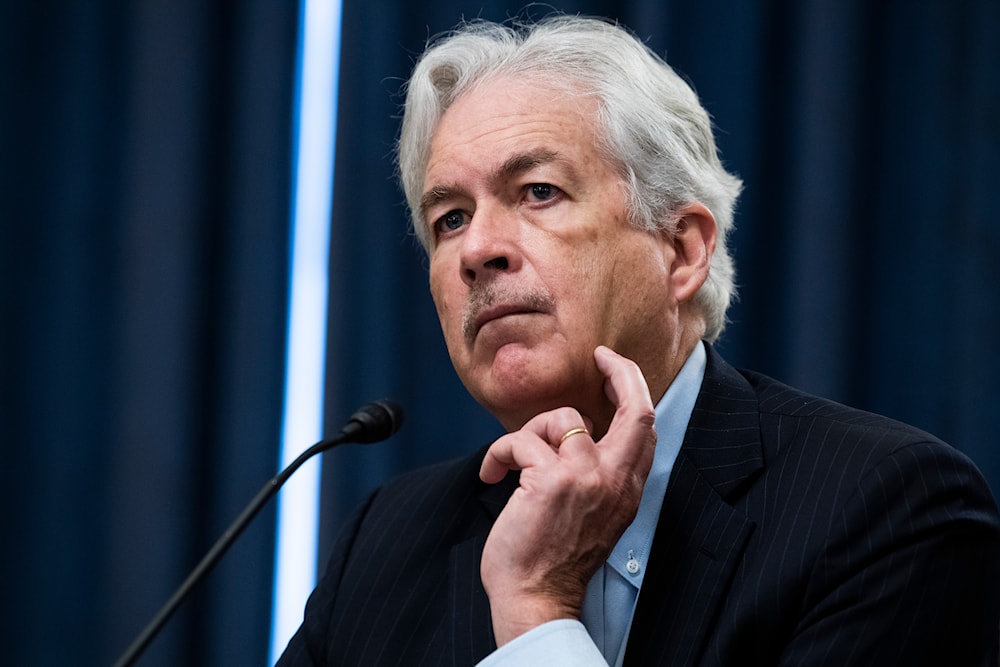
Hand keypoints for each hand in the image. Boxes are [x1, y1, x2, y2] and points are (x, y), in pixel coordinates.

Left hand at [479, 346, 656, 645]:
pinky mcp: (550, 480)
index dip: (633, 388)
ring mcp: (585, 477)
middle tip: (597, 358)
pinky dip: (500, 452)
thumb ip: (599, 474)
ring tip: (511, 462)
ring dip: (528, 431)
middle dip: (620, 371)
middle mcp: (614, 479)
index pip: (646, 426)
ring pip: (562, 417)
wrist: (537, 598)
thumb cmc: (555, 558)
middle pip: (635, 407)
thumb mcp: (596, 514)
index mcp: (627, 488)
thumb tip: (580, 430)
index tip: (612, 367)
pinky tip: (493, 474)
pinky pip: (522, 440)